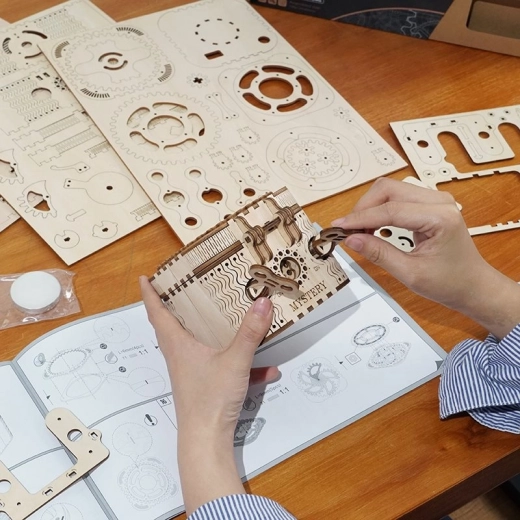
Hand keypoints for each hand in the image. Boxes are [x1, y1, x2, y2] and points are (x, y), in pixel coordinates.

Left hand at [140, 276, 277, 513]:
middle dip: (175, 306)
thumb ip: (250, 331)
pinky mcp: (205, 384)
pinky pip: (222, 366)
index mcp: (178, 344)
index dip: (149, 293)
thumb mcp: (235, 360)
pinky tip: (267, 370)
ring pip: (196, 343)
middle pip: (172, 325)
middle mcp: (180, 355)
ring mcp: (192, 370)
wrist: (207, 441)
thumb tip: (263, 301)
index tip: (145, 277)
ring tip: (221, 316)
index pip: (157, 312)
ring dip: (206, 330)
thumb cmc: (210, 400)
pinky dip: (241, 364)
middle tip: (182, 287)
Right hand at [332, 178, 519, 338]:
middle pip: (388, 189)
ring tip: (358, 231)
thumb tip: (351, 239)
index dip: (360, 218)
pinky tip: (371, 227)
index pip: (391, 210)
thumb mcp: (410, 273)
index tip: (339, 227)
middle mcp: (439, 201)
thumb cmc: (450, 282)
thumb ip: (379, 253)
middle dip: (363, 208)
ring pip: (389, 190)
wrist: (472, 285)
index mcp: (440, 217)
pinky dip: (379, 209)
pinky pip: (397, 197)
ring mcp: (435, 200)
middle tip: (348, 231)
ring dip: (369, 207)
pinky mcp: (428, 204)